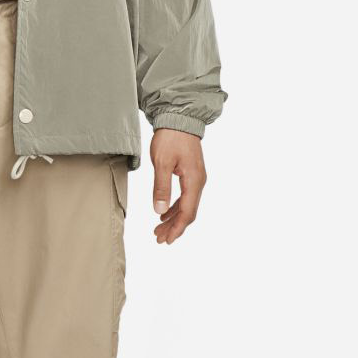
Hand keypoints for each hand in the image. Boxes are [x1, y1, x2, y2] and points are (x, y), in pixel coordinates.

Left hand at [149, 128, 205, 243]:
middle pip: (188, 212)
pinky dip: (175, 207)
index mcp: (193, 181)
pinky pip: (185, 197)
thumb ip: (161, 187)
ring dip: (173, 218)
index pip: (187, 212)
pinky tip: (164, 212)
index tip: (166, 240)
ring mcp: (196, 178)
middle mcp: (198, 182)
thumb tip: (160, 211)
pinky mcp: (191, 174)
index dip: (176, 228)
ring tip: (158, 228)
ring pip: (187, 205)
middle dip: (174, 227)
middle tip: (158, 238)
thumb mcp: (162, 163)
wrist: (179, 118)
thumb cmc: (170, 138)